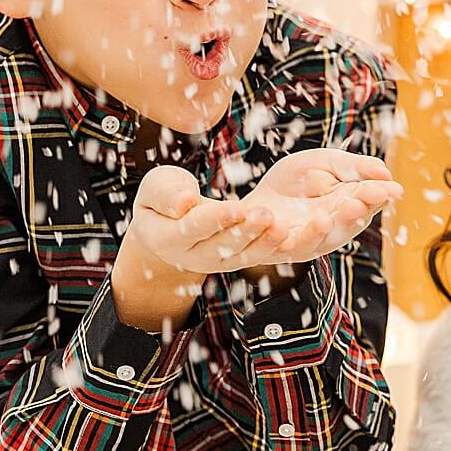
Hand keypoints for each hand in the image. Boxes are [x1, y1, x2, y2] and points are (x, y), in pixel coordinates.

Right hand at [113, 164, 290, 331]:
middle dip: (246, 231)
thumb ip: (166, 194)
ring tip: (283, 228)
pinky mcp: (239, 259)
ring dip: (265, 243)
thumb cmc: (165, 196)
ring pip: (244, 256)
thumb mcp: (157, 188)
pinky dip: (276, 249)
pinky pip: (259, 257)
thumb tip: (184, 201)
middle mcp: (193, 258)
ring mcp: (218, 262)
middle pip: (222, 247)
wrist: (172, 221)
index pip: (193, 229)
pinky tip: (293, 239)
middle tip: (267, 215)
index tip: (237, 207)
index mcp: (166, 239)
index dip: (216, 219)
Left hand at [238, 149, 401, 265]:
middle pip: (347, 225)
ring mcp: (306, 243)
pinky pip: (282, 247)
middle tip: (361, 202)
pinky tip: (282, 226)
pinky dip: (284, 238)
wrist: (255, 203)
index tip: (391, 189)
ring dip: (319, 231)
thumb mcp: (325, 162)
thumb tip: (385, 172)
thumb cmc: (294, 182)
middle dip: (354, 214)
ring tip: (324, 218)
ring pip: (316, 242)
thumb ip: (352, 167)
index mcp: (347, 206)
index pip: (368, 202)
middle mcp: (332, 230)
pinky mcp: (278, 250)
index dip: (378, 197)